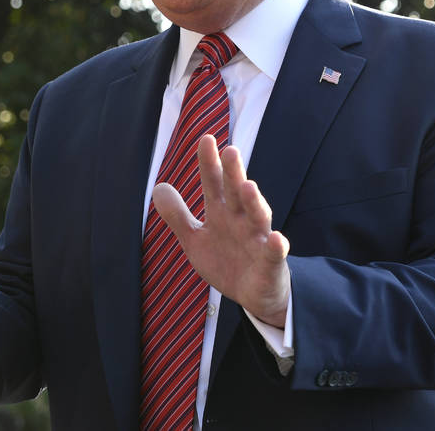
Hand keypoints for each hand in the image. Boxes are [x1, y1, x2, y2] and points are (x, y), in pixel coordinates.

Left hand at [152, 135, 290, 326]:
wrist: (254, 296)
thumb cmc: (227, 261)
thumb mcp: (195, 240)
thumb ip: (177, 216)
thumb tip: (158, 187)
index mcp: (222, 213)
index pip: (214, 183)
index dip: (209, 163)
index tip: (206, 139)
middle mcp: (241, 220)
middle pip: (237, 193)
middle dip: (234, 173)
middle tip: (230, 151)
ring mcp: (258, 240)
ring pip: (258, 217)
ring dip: (254, 203)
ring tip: (248, 186)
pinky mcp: (271, 263)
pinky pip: (275, 254)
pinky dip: (277, 246)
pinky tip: (276, 238)